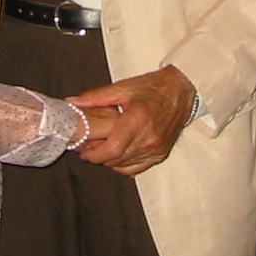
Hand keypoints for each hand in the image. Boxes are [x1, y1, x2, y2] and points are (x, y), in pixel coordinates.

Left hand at [67, 65, 196, 176]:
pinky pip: (137, 168)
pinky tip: (117, 154)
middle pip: (116, 159)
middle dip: (98, 156)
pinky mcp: (161, 154)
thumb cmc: (153, 87)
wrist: (181, 90)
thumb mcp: (123, 88)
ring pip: (124, 166)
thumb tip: (73, 103)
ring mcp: (157, 148)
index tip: (83, 150)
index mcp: (138, 119)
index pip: (112, 149)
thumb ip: (95, 97)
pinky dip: (123, 164)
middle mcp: (149, 137)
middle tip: (87, 148)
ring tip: (101, 148)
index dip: (94, 154)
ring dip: (110, 160)